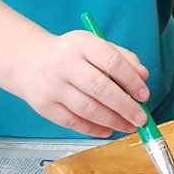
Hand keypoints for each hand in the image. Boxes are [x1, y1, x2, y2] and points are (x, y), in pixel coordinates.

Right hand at [6, 30, 150, 136]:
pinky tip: (108, 130)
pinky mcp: (44, 106)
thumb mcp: (95, 45)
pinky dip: (93, 129)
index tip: (144, 95)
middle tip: (141, 118)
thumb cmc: (71, 54)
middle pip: (99, 88)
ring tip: (129, 126)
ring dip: (113, 121)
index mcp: (81, 44)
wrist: (29, 61)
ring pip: (87, 109)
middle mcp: (65, 64)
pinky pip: (73, 122)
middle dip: (125, 106)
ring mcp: (52, 86)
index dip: (131, 80)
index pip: (111, 61)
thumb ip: (122, 57)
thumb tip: (143, 76)